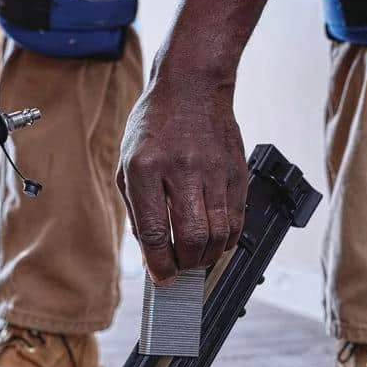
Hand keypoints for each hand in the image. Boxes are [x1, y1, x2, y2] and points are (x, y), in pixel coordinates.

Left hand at [117, 76, 247, 285]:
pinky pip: (237, 219)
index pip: (156, 231)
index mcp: (145, 168)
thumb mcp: (128, 166)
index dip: (160, 265)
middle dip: (187, 264)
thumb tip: (151, 256)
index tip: (163, 279)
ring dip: (208, 256)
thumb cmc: (154, 128)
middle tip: (181, 267)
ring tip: (198, 256)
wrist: (192, 87)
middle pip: (192, 237)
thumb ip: (138, 213)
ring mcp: (214, 170)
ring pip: (219, 233)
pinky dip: (226, 239)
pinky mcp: (237, 171)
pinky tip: (215, 239)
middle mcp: (181, 169)